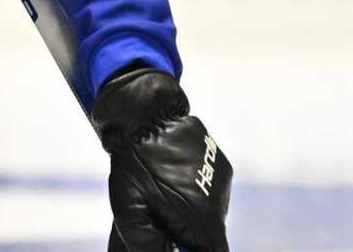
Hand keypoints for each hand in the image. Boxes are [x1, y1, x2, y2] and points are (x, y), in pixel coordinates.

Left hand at [91, 67, 232, 250]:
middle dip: (190, 235)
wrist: (144, 112)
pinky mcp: (222, 163)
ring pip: (211, 212)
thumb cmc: (133, 161)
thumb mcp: (129, 208)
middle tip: (165, 220)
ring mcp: (223, 179)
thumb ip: (146, 242)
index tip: (178, 244)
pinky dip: (195, 192)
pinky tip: (173, 177)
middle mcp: (219, 200)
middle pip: (211, 235)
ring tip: (165, 192)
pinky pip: (211, 190)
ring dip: (192, 213)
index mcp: (201, 216)